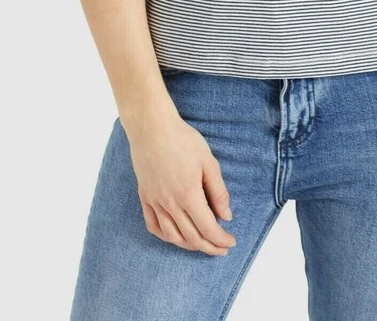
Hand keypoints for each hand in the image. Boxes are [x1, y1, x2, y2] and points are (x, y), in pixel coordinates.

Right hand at [126, 108, 237, 256]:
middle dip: (209, 247)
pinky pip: (154, 226)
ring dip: (189, 245)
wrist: (152, 127)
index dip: (221, 239)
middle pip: (191, 237)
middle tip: (222, 249)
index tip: (231, 242)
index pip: (208, 228)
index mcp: (188, 195)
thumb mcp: (208, 162)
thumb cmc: (183, 140)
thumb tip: (226, 216)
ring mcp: (155, 202)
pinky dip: (166, 236)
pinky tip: (175, 236)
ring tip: (202, 244)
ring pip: (173, 236)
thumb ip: (218, 191)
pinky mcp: (145, 197)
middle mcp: (170, 204)